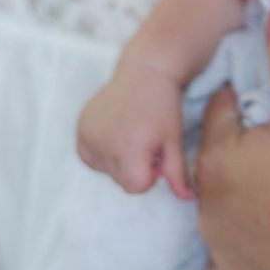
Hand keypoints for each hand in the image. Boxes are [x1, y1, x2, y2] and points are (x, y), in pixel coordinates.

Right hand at [77, 52, 192, 199]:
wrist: (145, 69)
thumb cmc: (164, 106)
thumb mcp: (174, 139)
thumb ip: (177, 173)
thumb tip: (188, 200)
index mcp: (128, 147)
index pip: (135, 187)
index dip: (150, 174)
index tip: (157, 152)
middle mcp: (104, 143)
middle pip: (120, 178)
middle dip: (135, 165)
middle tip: (146, 138)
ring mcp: (88, 134)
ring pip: (105, 169)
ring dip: (119, 158)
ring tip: (132, 131)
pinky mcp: (81, 127)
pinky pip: (90, 156)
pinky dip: (103, 150)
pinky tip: (116, 130)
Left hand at [196, 2, 269, 269]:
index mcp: (216, 157)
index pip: (219, 115)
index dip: (239, 105)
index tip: (260, 107)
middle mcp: (204, 204)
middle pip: (214, 164)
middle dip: (235, 152)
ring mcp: (217, 248)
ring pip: (214, 213)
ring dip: (232, 200)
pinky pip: (221, 267)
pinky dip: (235, 255)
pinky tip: (259, 244)